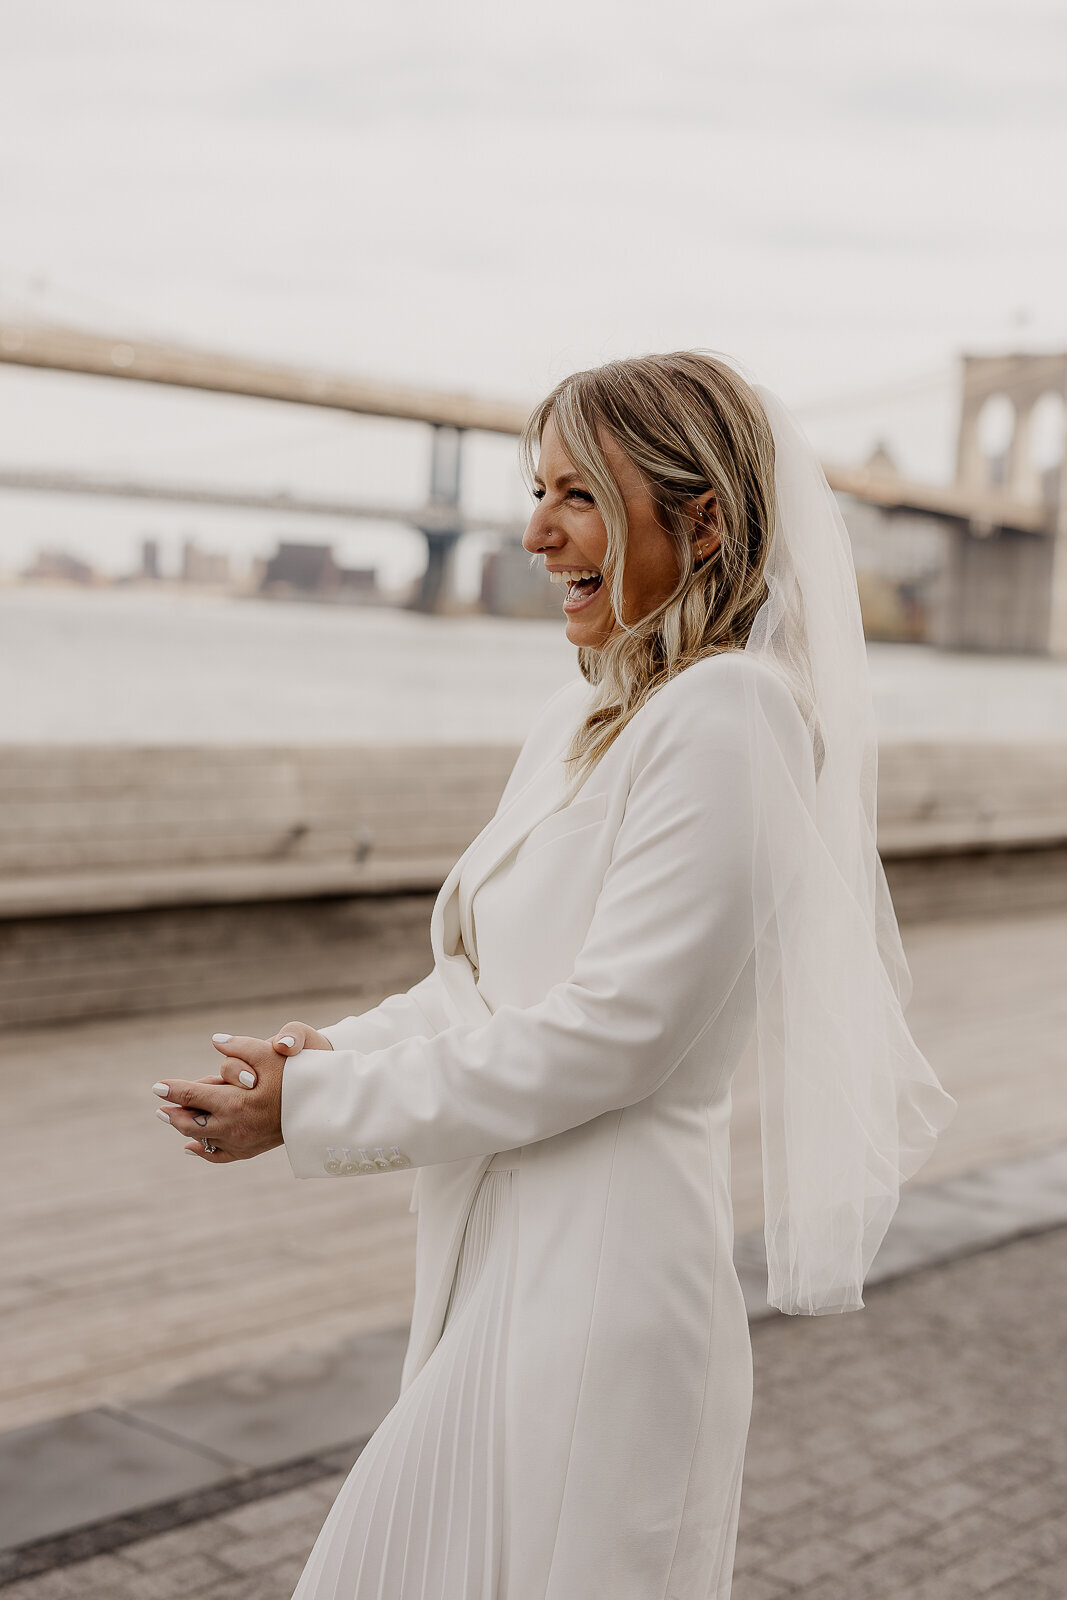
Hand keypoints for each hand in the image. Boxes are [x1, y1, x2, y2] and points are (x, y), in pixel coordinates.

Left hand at [151, 1021, 331, 1163]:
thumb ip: (239, 1046)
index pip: (192, 1095)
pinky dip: (203, 1150)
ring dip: (185, 1128)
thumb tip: (214, 1041)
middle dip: (173, 1112)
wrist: (322, 1105)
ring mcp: (241, 1143)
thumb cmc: (297, 1075)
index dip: (172, 1089)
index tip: (156, 1086)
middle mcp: (233, 1127)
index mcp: (234, 1103)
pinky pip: (219, 1156)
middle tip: (160, 1107)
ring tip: (173, 1118)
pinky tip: (191, 1146)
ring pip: (201, 1139)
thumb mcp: (269, 1053)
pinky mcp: (250, 1151)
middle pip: (190, 1122)